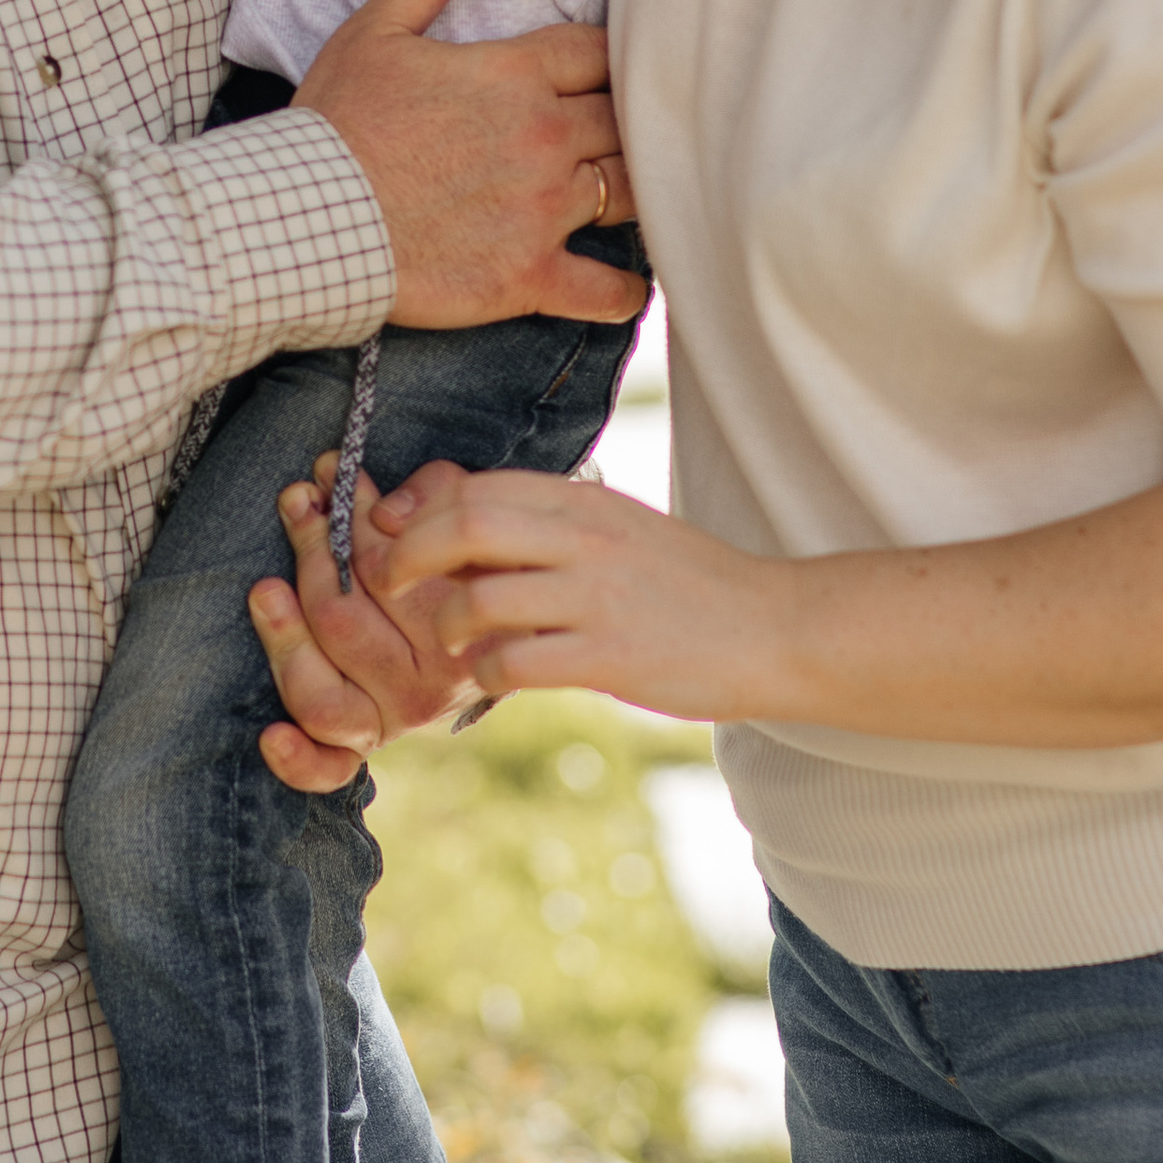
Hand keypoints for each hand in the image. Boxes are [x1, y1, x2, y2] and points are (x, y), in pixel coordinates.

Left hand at [250, 454, 485, 790]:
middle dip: (312, 553)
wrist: (506, 630)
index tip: (328, 475)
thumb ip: (432, 498)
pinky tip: (270, 736)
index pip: (386, 573)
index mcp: (457, 633)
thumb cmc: (473, 557)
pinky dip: (299, 760)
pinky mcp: (364, 746)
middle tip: (299, 503)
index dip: (350, 517)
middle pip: (342, 623)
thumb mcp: (468, 512)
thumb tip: (377, 509)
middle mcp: (427, 690)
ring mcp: (392, 723)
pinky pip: (330, 769)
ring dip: (284, 638)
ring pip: (321, 695)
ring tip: (265, 589)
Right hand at [291, 0, 642, 330]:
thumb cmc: (336, 123)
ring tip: (640, 197)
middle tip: (626, 135)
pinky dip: (623, 293)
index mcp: (516, 74)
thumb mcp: (373, 32)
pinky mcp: (529, 275)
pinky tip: (629, 290)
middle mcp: (545, 137)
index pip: (601, 52)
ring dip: (638, 193)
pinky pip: (604, 292)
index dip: (609, 60)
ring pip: (631, 195)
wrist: (306, 216)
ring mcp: (542, 210)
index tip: (605, 74)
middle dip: (628, 124)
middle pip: (627, 120)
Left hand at [372, 464, 754, 714]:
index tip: (390, 537)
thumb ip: (548, 525)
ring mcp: (599, 596)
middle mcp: (586, 537)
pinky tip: (496, 675)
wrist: (774, 627)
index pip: (476, 486)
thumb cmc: (686, 583)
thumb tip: (460, 526)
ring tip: (454, 639)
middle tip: (389, 585)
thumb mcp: (617, 530)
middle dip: (408, 556)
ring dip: (447, 622)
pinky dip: (488, 671)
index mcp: (584, 500)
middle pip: (466, 524)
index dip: (417, 511)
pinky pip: (518, 661)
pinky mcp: (612, 655)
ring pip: (482, 596)